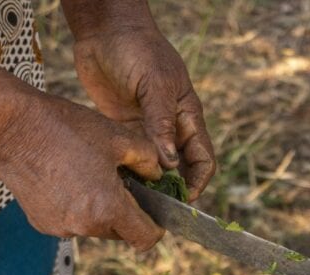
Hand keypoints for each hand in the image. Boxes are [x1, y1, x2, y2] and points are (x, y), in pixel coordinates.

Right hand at [0, 93, 164, 250]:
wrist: (11, 127)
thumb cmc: (66, 127)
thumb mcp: (119, 137)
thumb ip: (149, 161)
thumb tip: (159, 176)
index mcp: (107, 208)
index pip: (145, 238)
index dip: (156, 227)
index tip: (155, 211)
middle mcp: (83, 227)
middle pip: (121, 233)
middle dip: (128, 213)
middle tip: (122, 182)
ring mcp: (60, 228)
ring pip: (95, 227)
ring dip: (102, 210)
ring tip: (92, 176)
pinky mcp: (42, 224)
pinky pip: (72, 222)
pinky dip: (78, 208)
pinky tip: (69, 180)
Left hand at [71, 18, 215, 199]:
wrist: (105, 31)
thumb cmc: (137, 50)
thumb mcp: (154, 84)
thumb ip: (161, 123)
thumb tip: (169, 164)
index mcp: (188, 117)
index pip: (203, 159)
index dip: (197, 182)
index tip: (182, 200)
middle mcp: (171, 128)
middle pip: (180, 170)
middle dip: (173, 191)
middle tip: (156, 208)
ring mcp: (148, 130)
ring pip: (155, 168)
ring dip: (149, 184)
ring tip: (135, 200)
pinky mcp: (125, 129)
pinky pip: (132, 158)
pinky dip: (129, 172)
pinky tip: (118, 183)